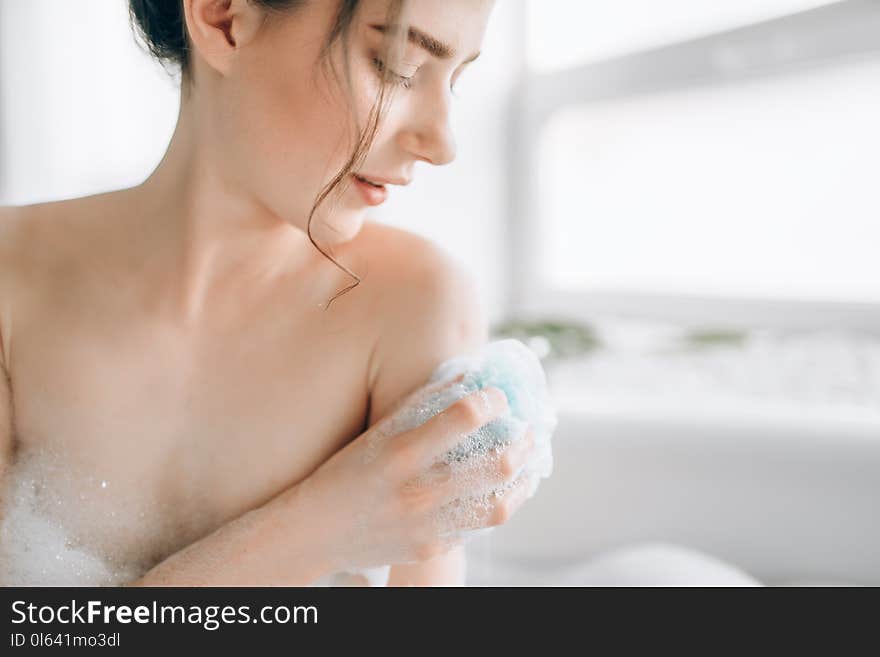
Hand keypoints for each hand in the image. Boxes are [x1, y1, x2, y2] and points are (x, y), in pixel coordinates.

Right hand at [296, 375, 537, 569]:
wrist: (317, 532)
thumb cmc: (348, 472)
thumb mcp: (377, 431)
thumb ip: (422, 404)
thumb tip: (467, 377)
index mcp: (401, 452)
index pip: (464, 416)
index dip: (492, 400)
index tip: (499, 396)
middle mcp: (418, 491)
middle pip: (496, 464)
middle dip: (523, 441)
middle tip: (529, 428)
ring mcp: (428, 526)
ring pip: (499, 505)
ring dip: (523, 478)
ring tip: (528, 460)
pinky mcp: (433, 549)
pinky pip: (479, 527)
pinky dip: (499, 503)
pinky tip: (504, 489)